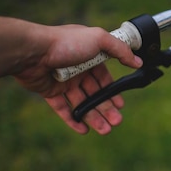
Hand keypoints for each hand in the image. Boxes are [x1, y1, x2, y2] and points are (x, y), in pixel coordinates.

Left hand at [13, 24, 142, 133]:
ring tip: (105, 130)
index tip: (120, 105)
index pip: (104, 77)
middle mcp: (77, 70)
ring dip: (94, 117)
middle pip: (95, 93)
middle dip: (106, 109)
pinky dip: (73, 120)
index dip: (112, 92)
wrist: (33, 51)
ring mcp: (64, 82)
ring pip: (82, 103)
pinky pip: (63, 109)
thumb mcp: (99, 39)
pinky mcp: (50, 91)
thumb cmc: (66, 42)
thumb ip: (120, 50)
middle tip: (116, 122)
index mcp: (89, 57)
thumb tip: (138, 61)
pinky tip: (84, 130)